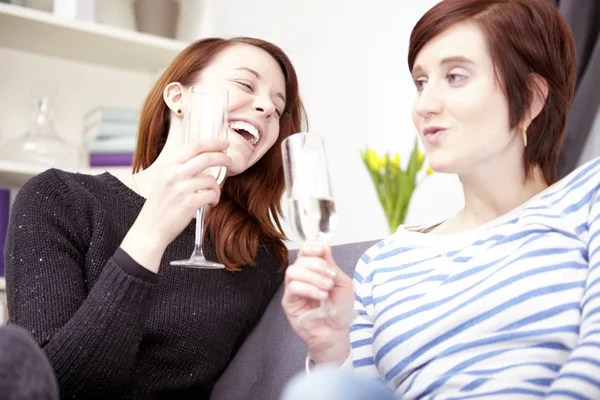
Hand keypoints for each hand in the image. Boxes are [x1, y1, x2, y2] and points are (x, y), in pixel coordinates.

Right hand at [121, 139, 230, 272]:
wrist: (150, 229)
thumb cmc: (159, 206)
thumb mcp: (164, 181)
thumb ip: (180, 169)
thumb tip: (204, 159)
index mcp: (168, 166)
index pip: (194, 147)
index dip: (213, 143)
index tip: (223, 143)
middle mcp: (174, 174)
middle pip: (206, 158)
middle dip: (223, 158)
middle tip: (230, 161)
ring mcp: (181, 188)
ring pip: (211, 180)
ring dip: (216, 188)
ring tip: (212, 196)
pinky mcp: (189, 203)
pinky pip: (211, 195)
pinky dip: (214, 199)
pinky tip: (209, 204)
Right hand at [282, 242, 353, 364]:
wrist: (335, 332)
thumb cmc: (339, 309)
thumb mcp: (342, 283)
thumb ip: (332, 266)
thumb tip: (323, 247)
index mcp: (314, 269)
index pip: (306, 251)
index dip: (312, 247)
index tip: (322, 250)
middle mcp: (302, 276)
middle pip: (300, 259)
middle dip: (317, 265)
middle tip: (331, 278)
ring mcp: (293, 288)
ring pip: (293, 271)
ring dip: (313, 277)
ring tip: (327, 288)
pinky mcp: (288, 301)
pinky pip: (293, 287)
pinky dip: (308, 288)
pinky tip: (321, 296)